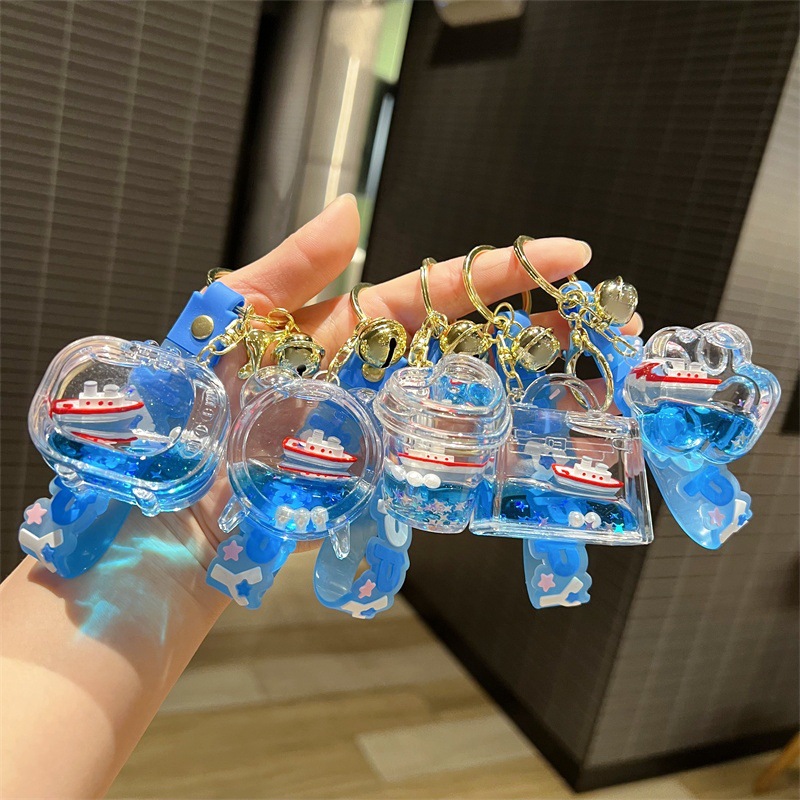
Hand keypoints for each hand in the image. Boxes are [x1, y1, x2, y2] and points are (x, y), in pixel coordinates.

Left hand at [156, 194, 642, 571]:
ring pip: (473, 401)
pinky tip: (543, 452)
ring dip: (535, 389)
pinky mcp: (387, 483)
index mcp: (350, 328)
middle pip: (473, 344)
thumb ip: (289, 269)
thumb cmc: (193, 408)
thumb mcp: (231, 320)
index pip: (440, 291)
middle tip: (610, 320)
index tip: (568, 256)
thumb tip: (351, 210)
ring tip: (601, 382)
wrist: (176, 509)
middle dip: (542, 328)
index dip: (501, 273)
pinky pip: (448, 465)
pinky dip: (495, 457)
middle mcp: (380, 375)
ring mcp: (389, 429)